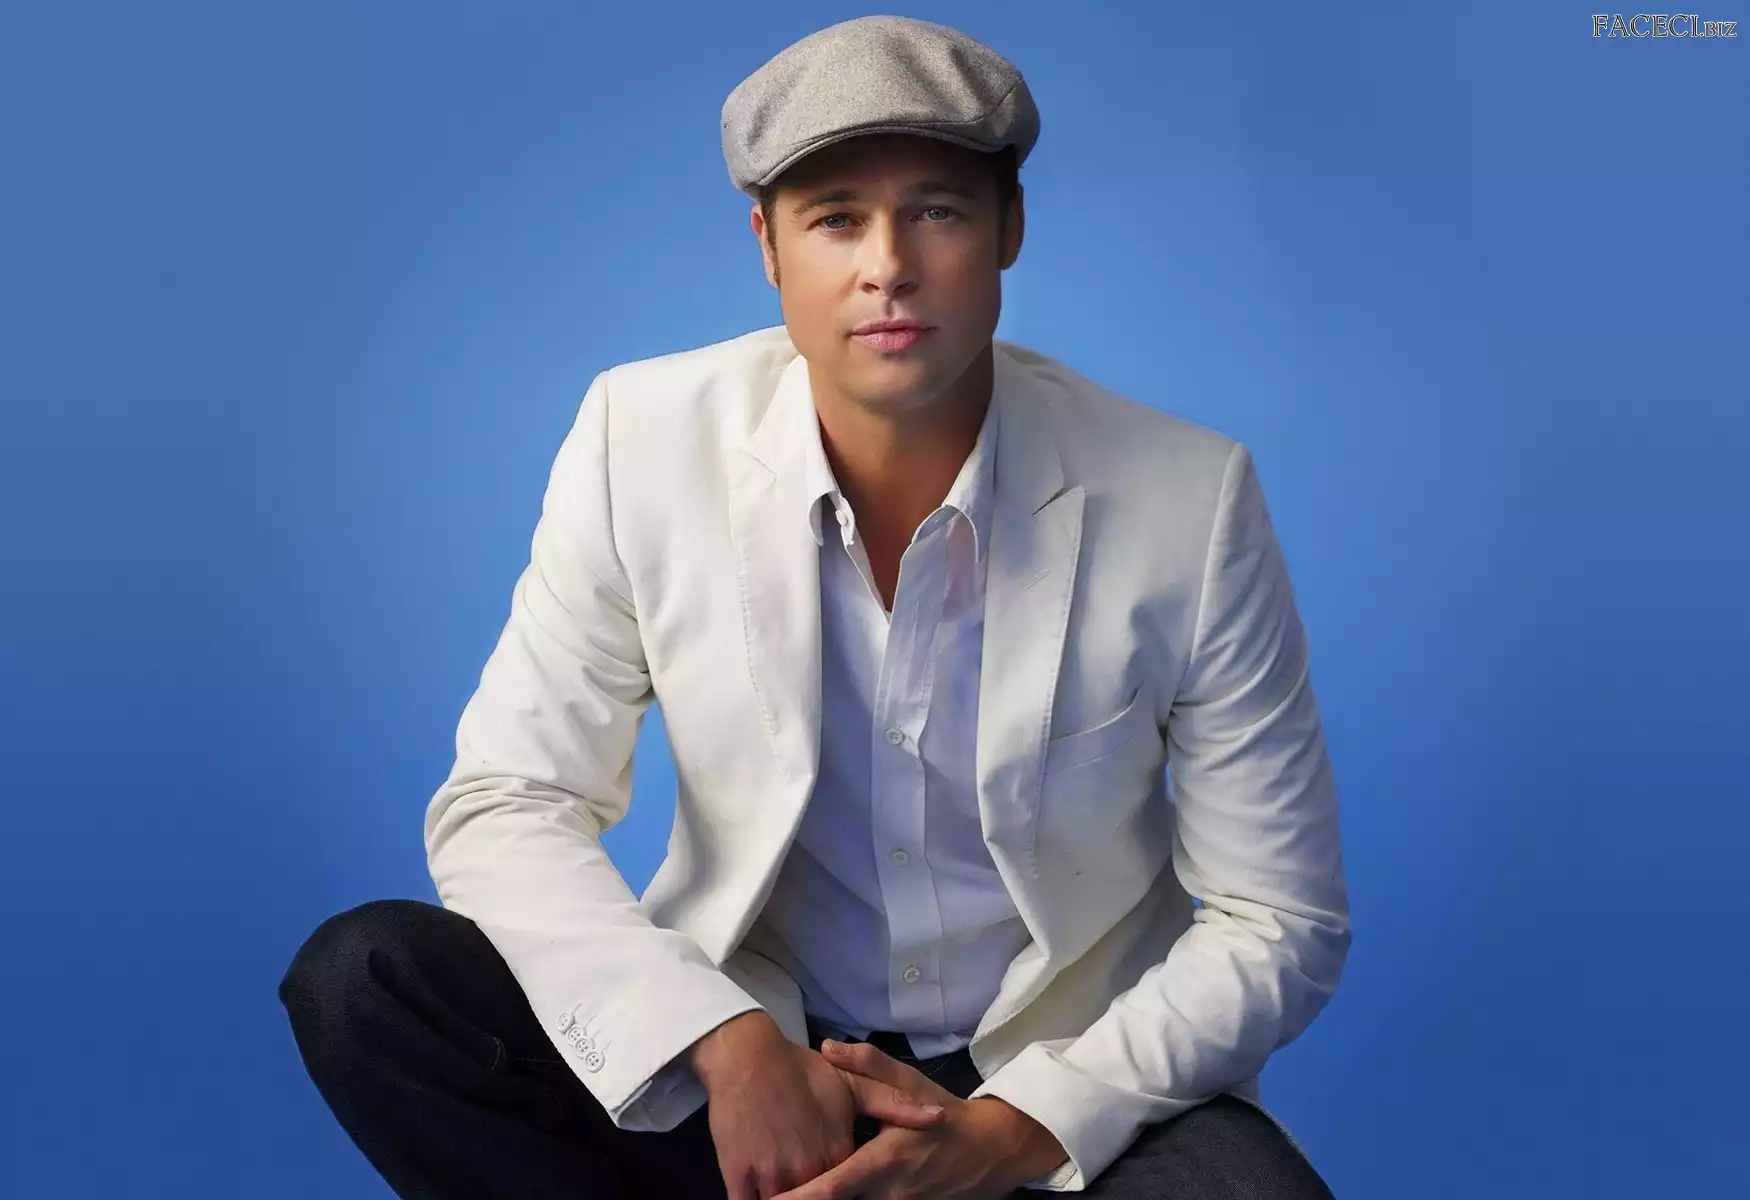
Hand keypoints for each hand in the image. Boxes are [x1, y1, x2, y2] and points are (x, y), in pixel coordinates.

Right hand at [687, 1013, 948, 1199]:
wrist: (746, 1056)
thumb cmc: (799, 1070)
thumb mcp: (852, 1084)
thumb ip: (896, 1104)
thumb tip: (939, 1118)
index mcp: (837, 1152)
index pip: (850, 1190)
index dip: (849, 1190)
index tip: (852, 1186)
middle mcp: (807, 1168)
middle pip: (818, 1197)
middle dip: (819, 1194)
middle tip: (814, 1180)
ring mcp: (771, 1173)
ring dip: (789, 1196)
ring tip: (790, 1186)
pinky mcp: (739, 1173)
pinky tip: (766, 1192)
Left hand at [770, 1039, 1069, 1198]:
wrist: (989, 1151)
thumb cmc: (943, 1114)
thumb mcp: (910, 1082)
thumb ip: (868, 1064)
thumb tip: (827, 1046)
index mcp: (885, 1160)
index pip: (833, 1187)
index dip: (799, 1196)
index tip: (770, 1199)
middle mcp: (888, 1193)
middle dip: (804, 1198)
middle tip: (770, 1191)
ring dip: (825, 1197)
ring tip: (791, 1190)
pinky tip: (826, 1191)